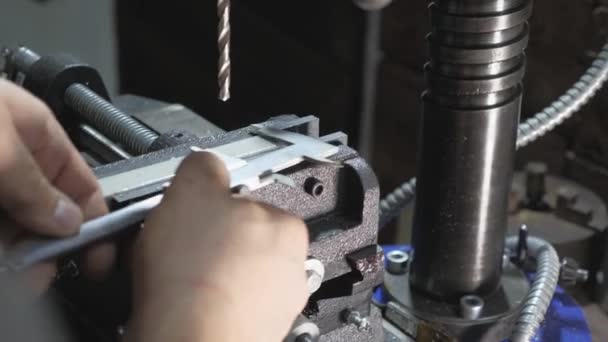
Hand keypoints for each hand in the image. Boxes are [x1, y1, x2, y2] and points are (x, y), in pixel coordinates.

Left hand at [0, 79, 113, 291]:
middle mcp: (13, 157)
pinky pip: (0, 233)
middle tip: (48, 271)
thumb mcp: (0, 144)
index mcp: (35, 131)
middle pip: (50, 211)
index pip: (83, 180)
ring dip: (25, 254)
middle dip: (54, 244)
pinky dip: (6, 253)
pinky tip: (8, 265)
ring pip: (19, 226)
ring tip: (23, 274)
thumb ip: (37, 185)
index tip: (100, 253)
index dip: (97, 217)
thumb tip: (69, 221)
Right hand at [127, 152, 309, 341]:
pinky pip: (224, 306)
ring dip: (205, 272)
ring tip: (177, 278)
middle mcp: (290, 268)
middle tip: (179, 247)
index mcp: (287, 228)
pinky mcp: (254, 333)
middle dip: (208, 241)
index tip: (191, 216)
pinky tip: (185, 301)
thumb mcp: (192, 191)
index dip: (209, 207)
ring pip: (231, 275)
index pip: (245, 203)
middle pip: (238, 240)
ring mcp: (274, 305)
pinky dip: (206, 302)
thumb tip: (205, 164)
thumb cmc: (197, 280)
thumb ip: (203, 168)